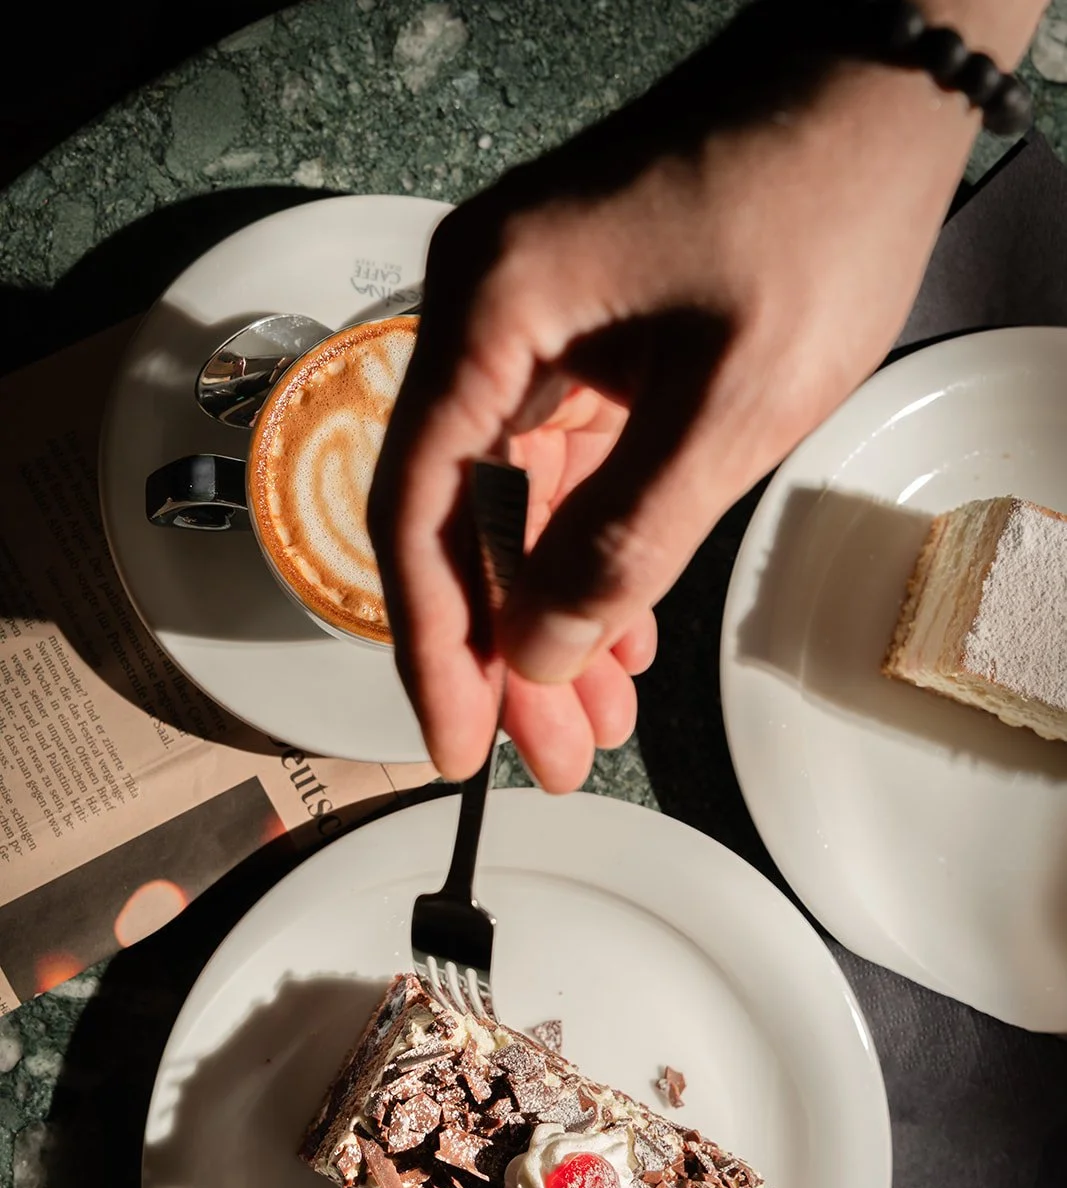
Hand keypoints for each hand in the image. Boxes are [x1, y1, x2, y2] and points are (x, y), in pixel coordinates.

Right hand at [368, 2, 1027, 788]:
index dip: (434, 644)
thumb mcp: (730, 404)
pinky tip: (622, 633)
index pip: (419, 512)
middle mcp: (486, 319)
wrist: (877, 83)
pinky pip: (563, 474)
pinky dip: (590, 555)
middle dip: (508, 651)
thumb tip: (540, 650)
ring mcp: (532, 329)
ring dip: (554, 616)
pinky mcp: (582, 340)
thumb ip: (625, 541)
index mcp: (492, 313)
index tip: (456, 745)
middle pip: (461, 523)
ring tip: (595, 721)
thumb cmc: (815, 208)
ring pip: (513, 511)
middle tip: (552, 759)